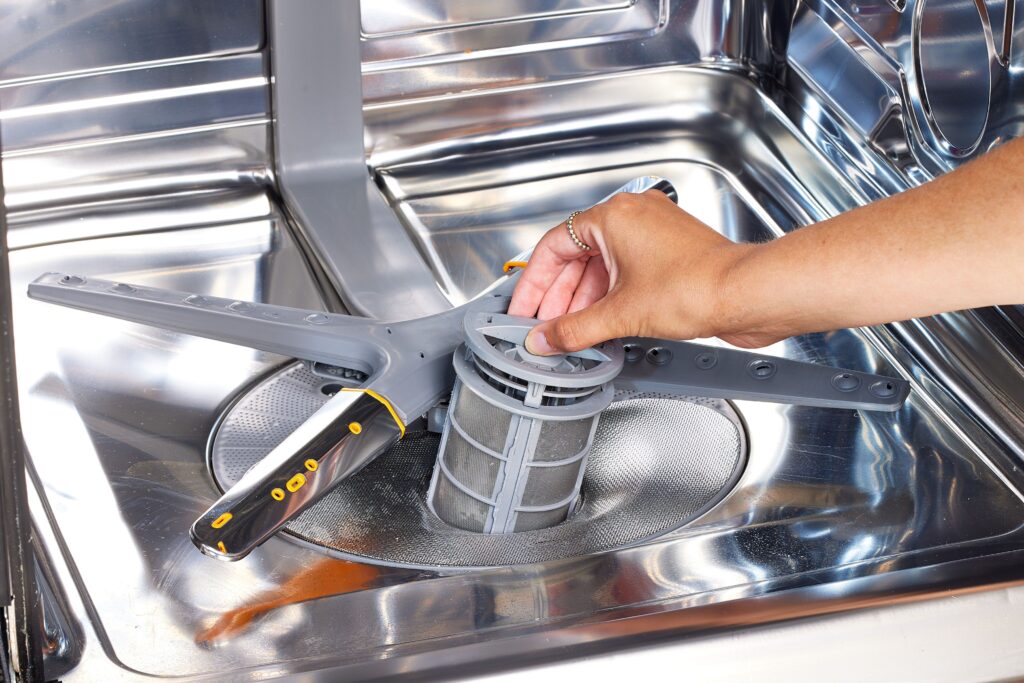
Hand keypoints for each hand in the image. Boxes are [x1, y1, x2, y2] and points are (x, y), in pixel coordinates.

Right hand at [507, 190, 766, 354]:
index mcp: (615, 216)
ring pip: (603, 267)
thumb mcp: (621, 314)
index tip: (524, 308)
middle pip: (577, 258)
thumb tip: (545, 339)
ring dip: (584, 301)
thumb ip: (573, 330)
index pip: (554, 246)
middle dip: (559, 297)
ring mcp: (654, 235)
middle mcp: (634, 217)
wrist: (748, 295)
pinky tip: (601, 324)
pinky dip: (609, 297)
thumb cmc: (699, 286)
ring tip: (571, 332)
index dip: (534, 283)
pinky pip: (626, 273)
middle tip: (545, 326)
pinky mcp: (671, 255)